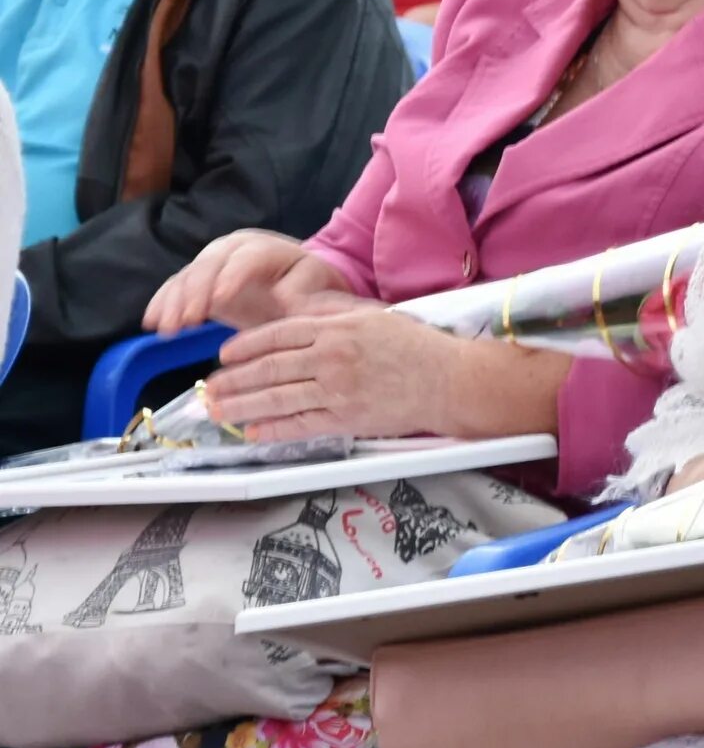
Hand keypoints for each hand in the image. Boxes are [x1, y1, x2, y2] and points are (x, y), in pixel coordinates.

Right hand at [146, 232, 355, 335]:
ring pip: (187, 277)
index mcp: (266, 248)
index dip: (232, 277)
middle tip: (186, 322)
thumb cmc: (313, 287)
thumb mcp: (320, 289)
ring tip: (167, 330)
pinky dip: (162, 304)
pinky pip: (175, 288)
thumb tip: (288, 299)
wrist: (301, 284)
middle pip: (209, 265)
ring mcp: (211, 262)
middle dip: (195, 293)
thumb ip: (309, 294)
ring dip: (174, 303)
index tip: (219, 301)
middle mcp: (233, 249)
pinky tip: (152, 323)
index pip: (246, 258)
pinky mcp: (197, 280)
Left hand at [202, 309, 477, 441]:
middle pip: (269, 368)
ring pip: (277, 398)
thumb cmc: (418, 348)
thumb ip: (333, 318)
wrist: (450, 380)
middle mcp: (332, 357)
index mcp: (337, 328)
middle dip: (233, 380)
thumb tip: (297, 316)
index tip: (224, 355)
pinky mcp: (346, 418)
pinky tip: (254, 432)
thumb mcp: (373, 318)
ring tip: (218, 411)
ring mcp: (337, 389)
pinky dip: (273, 429)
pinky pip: (300, 424)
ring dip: (242, 406)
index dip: (246, 346)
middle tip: (209, 388)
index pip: (277, 334)